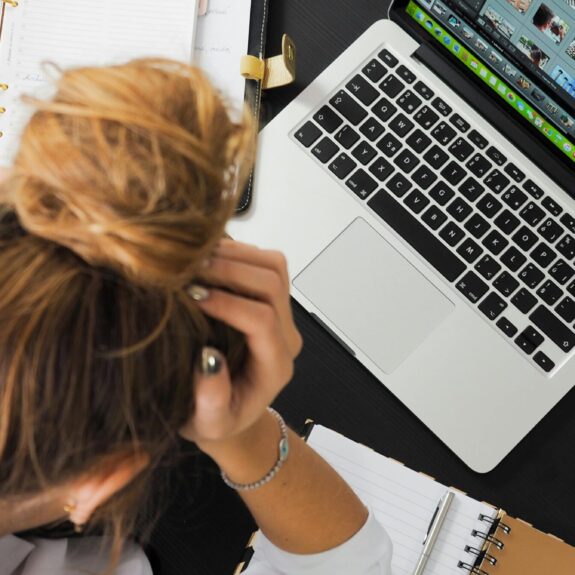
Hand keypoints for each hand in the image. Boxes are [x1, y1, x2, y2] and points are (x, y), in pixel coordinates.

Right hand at [179, 239, 301, 451]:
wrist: (233, 410)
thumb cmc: (217, 419)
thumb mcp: (208, 423)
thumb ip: (212, 400)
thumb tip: (208, 359)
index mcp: (275, 365)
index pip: (262, 320)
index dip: (228, 303)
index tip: (192, 296)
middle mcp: (285, 335)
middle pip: (272, 284)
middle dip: (230, 270)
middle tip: (189, 269)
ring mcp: (282, 314)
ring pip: (273, 266)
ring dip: (235, 255)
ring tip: (195, 259)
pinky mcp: (272, 299)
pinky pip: (265, 262)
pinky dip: (237, 252)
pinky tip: (206, 258)